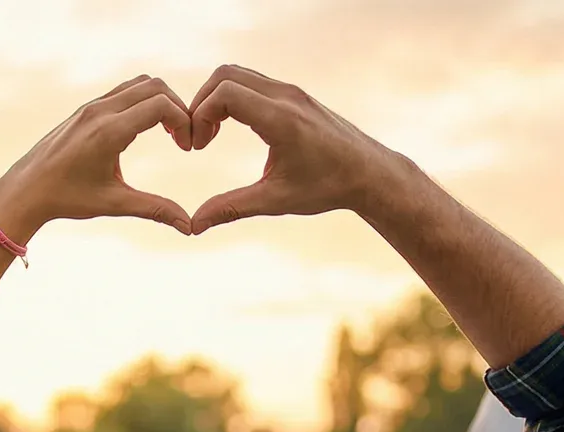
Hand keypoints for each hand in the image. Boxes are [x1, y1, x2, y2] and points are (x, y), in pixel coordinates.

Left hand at [0, 75, 194, 240]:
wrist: (26, 189)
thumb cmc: (67, 198)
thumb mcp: (114, 203)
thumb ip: (155, 209)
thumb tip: (189, 227)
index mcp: (108, 131)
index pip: (160, 105)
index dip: (183, 122)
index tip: (187, 147)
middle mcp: (100, 111)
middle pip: (155, 86)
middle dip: (177, 108)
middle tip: (182, 138)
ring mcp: (92, 106)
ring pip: (140, 83)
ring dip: (161, 101)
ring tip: (168, 133)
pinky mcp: (87, 108)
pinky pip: (124, 91)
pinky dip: (143, 101)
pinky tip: (145, 129)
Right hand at [186, 65, 409, 232]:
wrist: (369, 173)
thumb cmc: (327, 187)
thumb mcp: (276, 200)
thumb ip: (232, 208)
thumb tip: (194, 225)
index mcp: (281, 119)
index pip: (224, 93)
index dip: (199, 115)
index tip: (197, 147)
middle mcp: (286, 96)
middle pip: (225, 75)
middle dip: (201, 104)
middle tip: (199, 139)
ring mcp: (291, 91)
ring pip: (238, 74)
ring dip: (216, 99)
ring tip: (211, 135)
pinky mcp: (294, 94)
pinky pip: (253, 81)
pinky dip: (232, 97)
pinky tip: (231, 128)